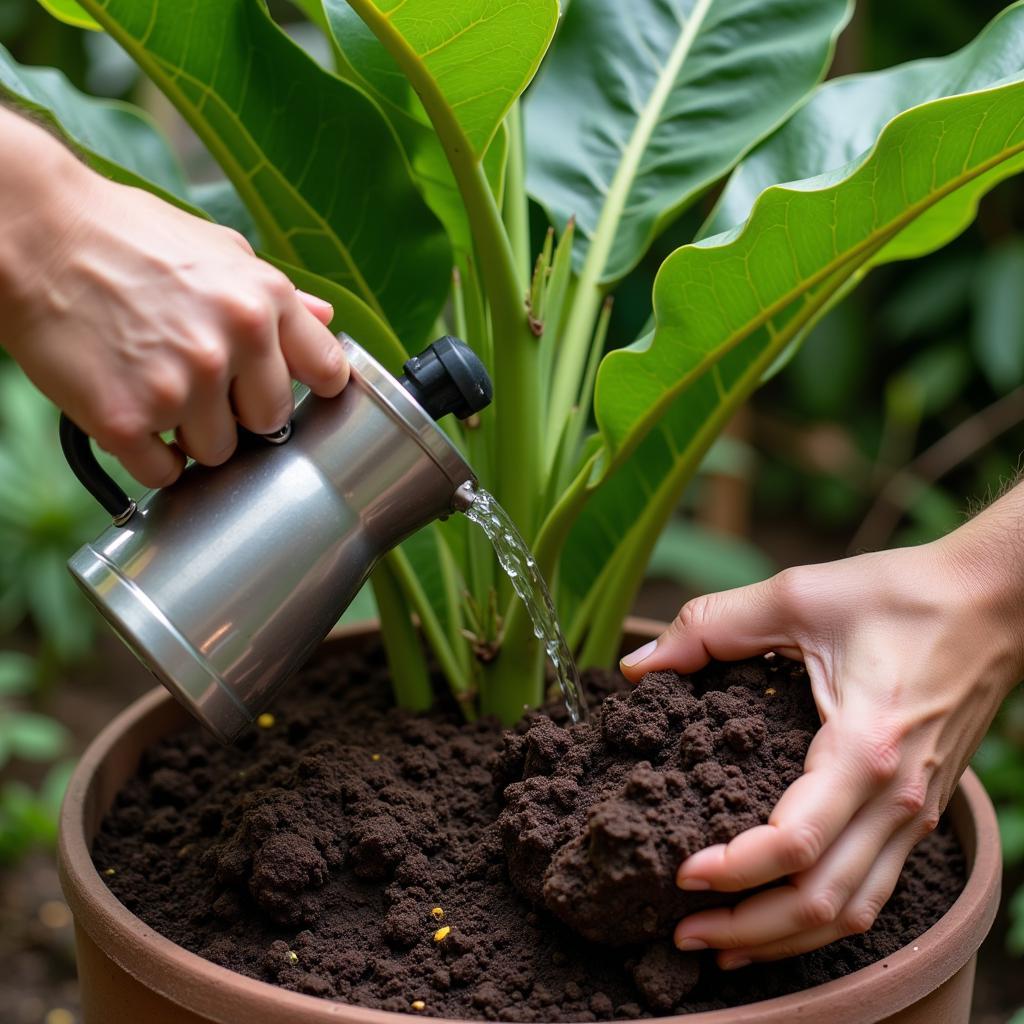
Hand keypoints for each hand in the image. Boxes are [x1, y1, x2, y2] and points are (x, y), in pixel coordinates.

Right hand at [1, 116, 347, 487]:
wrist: (33, 233)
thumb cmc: (126, 236)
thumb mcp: (219, 249)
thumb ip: (277, 294)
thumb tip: (326, 318)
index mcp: (263, 302)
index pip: (328, 374)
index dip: (310, 389)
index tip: (287, 391)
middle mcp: (230, 345)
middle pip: (269, 424)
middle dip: (240, 414)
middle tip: (200, 386)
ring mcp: (178, 386)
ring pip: (217, 454)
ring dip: (190, 437)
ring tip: (156, 391)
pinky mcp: (125, 419)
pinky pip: (161, 474)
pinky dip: (148, 457)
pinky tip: (132, 416)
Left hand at [620, 499, 1023, 968]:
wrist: (994, 600)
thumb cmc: (899, 595)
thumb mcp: (795, 596)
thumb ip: (710, 626)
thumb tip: (639, 665)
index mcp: (865, 750)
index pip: (793, 845)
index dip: (732, 871)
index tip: (679, 874)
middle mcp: (897, 798)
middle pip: (822, 902)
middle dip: (748, 928)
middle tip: (682, 933)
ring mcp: (915, 812)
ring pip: (852, 911)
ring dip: (785, 938)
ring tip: (722, 943)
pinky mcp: (920, 809)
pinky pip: (874, 887)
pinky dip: (824, 917)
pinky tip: (784, 915)